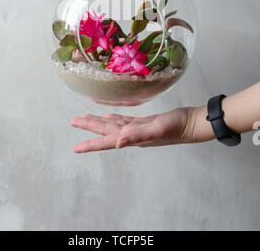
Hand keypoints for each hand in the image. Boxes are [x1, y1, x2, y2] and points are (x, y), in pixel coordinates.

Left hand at [70, 108, 198, 152]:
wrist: (192, 123)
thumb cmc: (177, 126)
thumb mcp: (157, 129)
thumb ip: (137, 135)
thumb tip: (117, 144)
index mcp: (132, 138)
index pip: (107, 141)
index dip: (91, 144)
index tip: (76, 149)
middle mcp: (133, 135)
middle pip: (106, 131)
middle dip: (89, 127)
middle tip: (73, 122)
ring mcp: (139, 128)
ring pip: (114, 125)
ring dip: (99, 122)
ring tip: (85, 118)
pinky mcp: (145, 122)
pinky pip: (126, 120)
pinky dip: (116, 118)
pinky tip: (110, 116)